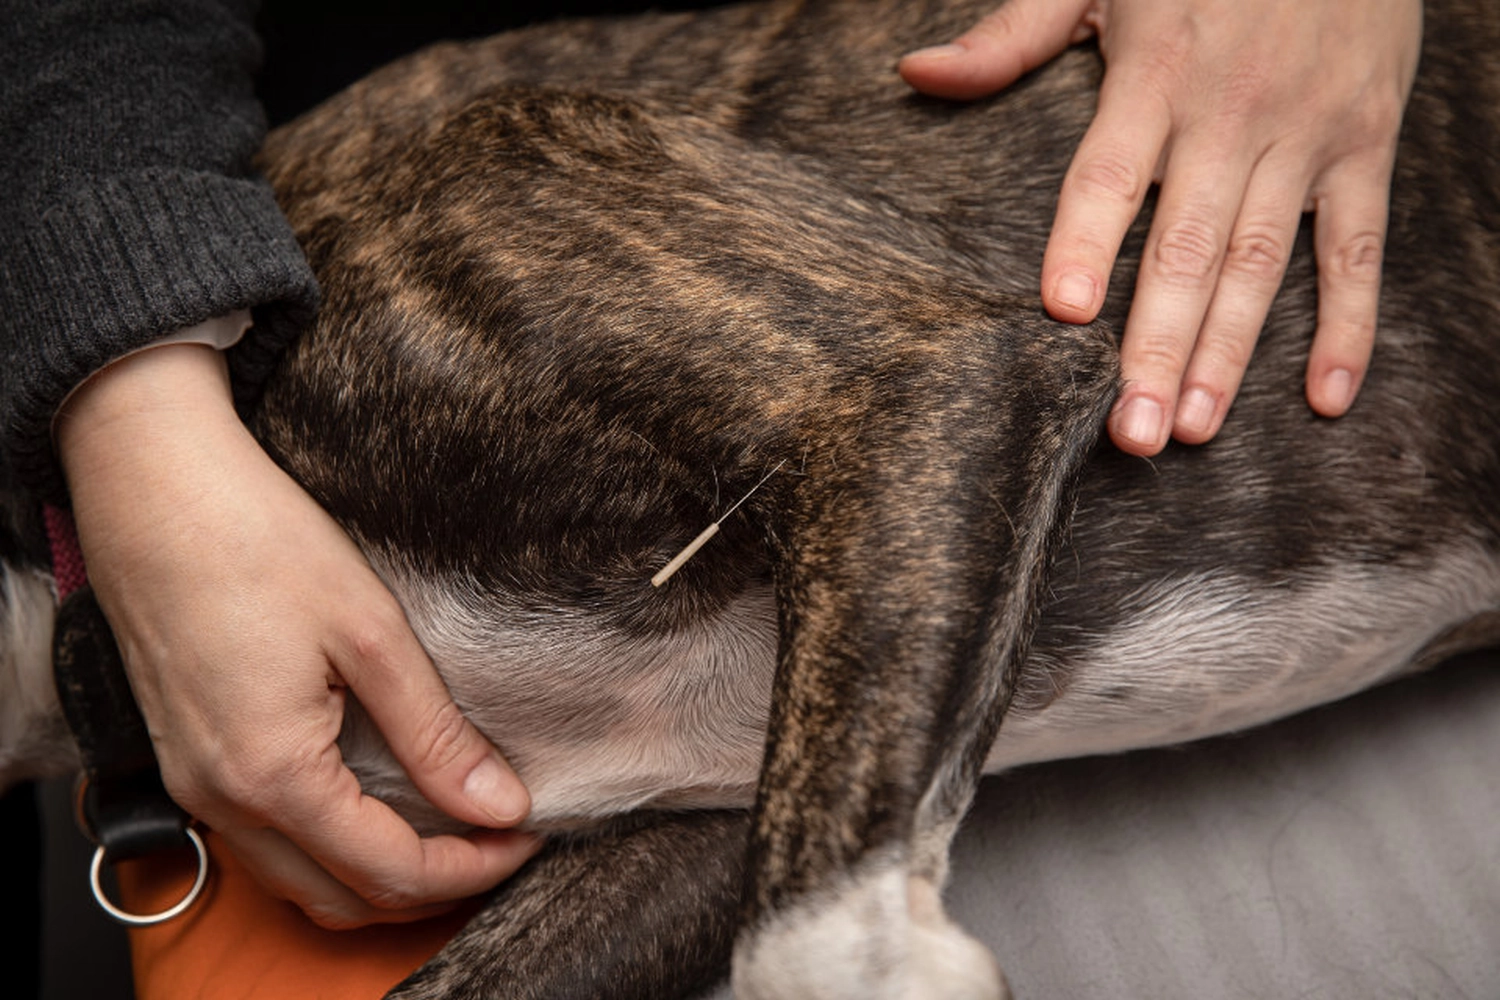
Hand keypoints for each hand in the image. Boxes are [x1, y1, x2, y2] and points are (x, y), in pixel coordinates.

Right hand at [56, 343, 541, 927]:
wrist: (152, 483)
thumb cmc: (256, 539)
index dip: (472, 867)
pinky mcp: (185, 760)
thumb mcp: (370, 633)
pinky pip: (265, 843)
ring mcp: (194, 785)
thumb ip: (434, 733)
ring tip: (452, 828)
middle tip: (500, 840)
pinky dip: (331, 846)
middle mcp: (222, 800)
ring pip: (300, 880)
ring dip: (379, 875)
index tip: (527, 834)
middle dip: (432, 887)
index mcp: (272, 772)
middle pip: (344, 897)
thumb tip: (499, 805)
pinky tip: (380, 802)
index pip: (390, 871)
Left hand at [900, 0, 1421, 453]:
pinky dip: (1350, 324)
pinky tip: (1324, 398)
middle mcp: (1228, 114)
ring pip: (1259, 262)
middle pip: (1185, 248)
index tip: (1063, 312)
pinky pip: (1358, 246)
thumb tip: (915, 72)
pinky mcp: (1366, 142)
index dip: (1085, 242)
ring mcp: (1303, 134)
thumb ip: (1009, 35)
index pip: (1108, 175)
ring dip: (1227, 353)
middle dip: (1156, 346)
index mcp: (1154, 74)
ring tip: (1192, 428)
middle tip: (1132, 432)